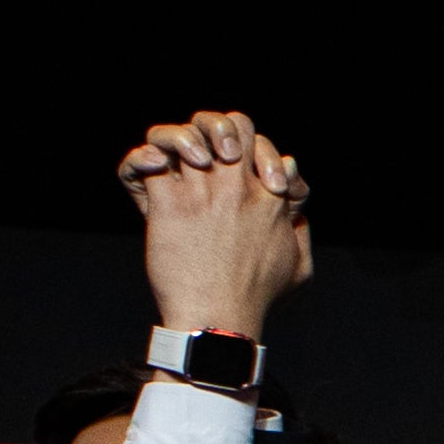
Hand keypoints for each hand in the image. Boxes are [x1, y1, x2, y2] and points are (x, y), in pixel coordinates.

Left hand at [121, 110, 311, 339]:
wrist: (219, 321)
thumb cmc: (257, 298)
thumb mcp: (299, 264)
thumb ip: (300, 225)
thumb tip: (293, 194)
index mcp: (270, 198)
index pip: (263, 142)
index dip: (250, 148)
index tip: (240, 174)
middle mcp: (239, 188)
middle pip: (231, 122)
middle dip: (217, 129)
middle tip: (206, 155)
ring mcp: (203, 193)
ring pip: (186, 133)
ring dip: (177, 142)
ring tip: (173, 162)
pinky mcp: (170, 205)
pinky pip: (149, 159)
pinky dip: (143, 160)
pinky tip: (150, 171)